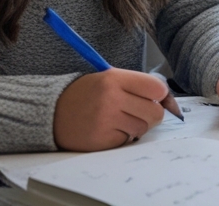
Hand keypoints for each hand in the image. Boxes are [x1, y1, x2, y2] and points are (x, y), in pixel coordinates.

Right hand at [53, 69, 169, 150]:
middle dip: (152, 114)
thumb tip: (168, 100)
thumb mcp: (109, 78)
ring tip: (120, 119)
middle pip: (155, 113)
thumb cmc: (87, 94)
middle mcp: (111, 98)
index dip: (161, 96)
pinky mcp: (100, 139)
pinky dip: (122, 136)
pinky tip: (109, 129)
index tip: (155, 99)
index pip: (157, 89)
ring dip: (137, 126)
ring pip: (143, 128)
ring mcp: (105, 120)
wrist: (50, 112)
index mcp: (115, 79)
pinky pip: (127, 140)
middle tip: (139, 112)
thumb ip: (138, 85)